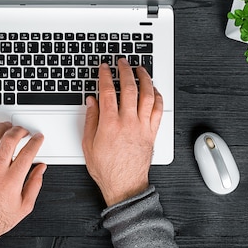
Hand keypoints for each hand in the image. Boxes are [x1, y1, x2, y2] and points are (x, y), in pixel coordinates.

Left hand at [0, 119, 45, 247]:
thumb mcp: (24, 207)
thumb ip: (35, 185)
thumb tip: (41, 168)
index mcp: (12, 180)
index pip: (27, 153)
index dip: (36, 142)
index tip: (38, 138)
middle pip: (10, 141)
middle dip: (20, 131)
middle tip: (24, 131)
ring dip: (1, 128)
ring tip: (7, 126)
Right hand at [82, 58, 162, 206]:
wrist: (124, 184)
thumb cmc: (107, 168)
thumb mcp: (88, 144)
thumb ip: (91, 119)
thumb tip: (91, 101)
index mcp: (110, 124)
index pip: (108, 92)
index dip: (106, 76)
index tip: (104, 68)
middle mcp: (128, 122)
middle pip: (129, 89)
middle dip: (125, 71)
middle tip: (122, 62)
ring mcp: (142, 126)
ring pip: (147, 95)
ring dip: (144, 79)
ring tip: (140, 70)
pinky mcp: (152, 132)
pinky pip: (158, 109)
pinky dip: (157, 96)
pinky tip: (154, 89)